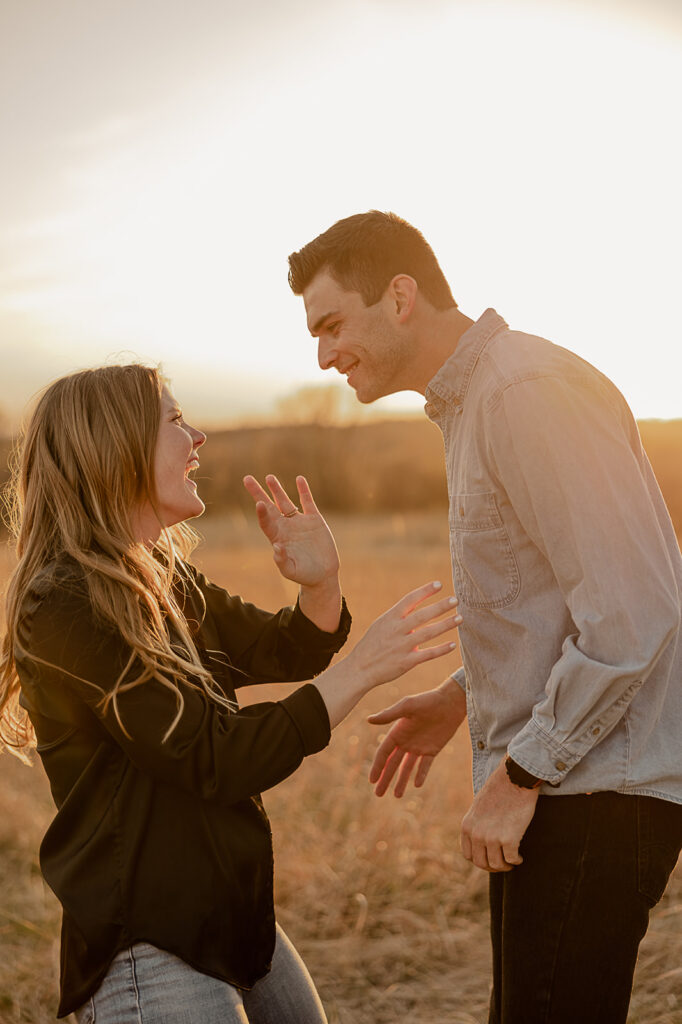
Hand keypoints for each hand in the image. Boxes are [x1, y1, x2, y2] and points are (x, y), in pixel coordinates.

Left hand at [243, 474, 338, 586]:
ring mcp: (299, 522)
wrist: (322, 575)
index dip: (261, 513)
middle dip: (258, 493)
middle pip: (269, 506)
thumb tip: (276, 548)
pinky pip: (307, 502)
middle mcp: (285, 527)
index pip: (266, 522)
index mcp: (277, 538)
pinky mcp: (314, 520)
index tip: (258, 503)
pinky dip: (304, 491)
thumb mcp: (292, 571)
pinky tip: (299, 479)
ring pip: (285, 502)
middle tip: (247, 479)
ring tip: (269, 477)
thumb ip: (283, 561)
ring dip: (277, 489)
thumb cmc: (304, 575)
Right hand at [314, 581, 461, 728]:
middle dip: (440, 607)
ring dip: (446, 625)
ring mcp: (402, 646)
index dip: (425, 591)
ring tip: (460, 618)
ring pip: (428, 632)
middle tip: (455, 600)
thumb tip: (418, 609)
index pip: (410, 600)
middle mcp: (397, 630)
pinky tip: (453, 644)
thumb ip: (399, 617)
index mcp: (390, 618)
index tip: (439, 584)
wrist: (359, 669)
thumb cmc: (372, 645)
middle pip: (422, 615)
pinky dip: (441, 649)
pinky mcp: (407, 662)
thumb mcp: (381, 625)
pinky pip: (428, 654)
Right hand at [368, 677, 466, 796]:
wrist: (450, 702)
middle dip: (385, 778)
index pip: (384, 753)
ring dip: (401, 780)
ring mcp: (419, 746)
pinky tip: (417, 784)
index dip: (377, 766)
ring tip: (396, 796)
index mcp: (397, 732)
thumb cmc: (427, 701)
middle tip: (378, 794)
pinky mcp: (433, 749)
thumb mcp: (407, 706)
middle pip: (393, 764)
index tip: (372, 780)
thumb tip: (369, 720)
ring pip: (407, 767)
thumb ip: (389, 715)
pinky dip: (420, 774)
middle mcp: (406, 741)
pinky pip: (425, 765)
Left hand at [460, 759, 538, 871]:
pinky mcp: (508, 839)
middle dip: (493, 867)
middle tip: (504, 864)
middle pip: (481, 863)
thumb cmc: (499, 791)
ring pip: (497, 865)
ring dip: (506, 866)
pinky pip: (511, 859)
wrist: (513, 779)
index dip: (480, 860)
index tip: (490, 859)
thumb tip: (481, 841)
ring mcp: (491, 837)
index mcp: (467, 826)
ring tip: (513, 860)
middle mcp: (476, 834)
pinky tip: (520, 856)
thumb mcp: (478, 808)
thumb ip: (477, 825)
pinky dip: (516, 860)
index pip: (468, 855)